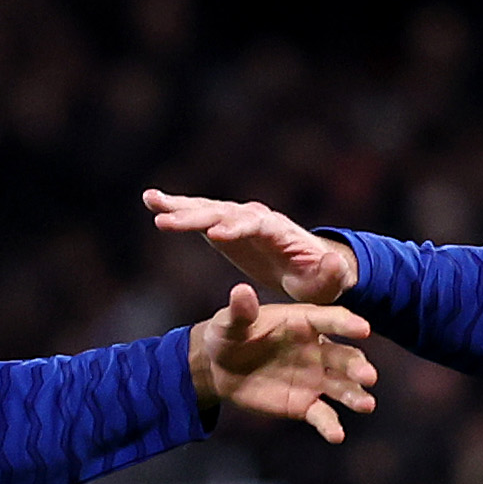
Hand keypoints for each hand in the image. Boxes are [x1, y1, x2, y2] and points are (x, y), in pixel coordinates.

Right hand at [143, 188, 358, 300]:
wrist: (313, 269)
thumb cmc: (320, 280)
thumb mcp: (328, 283)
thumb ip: (330, 274)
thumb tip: (331, 260)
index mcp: (279, 232)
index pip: (256, 225)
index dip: (236, 228)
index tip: (216, 235)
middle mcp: (257, 218)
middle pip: (225, 212)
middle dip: (198, 216)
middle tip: (169, 220)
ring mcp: (239, 220)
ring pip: (208, 209)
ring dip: (180, 207)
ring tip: (152, 202)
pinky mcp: (225, 227)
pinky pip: (199, 215)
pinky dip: (177, 208)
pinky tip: (151, 201)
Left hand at [189, 283, 377, 441]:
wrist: (219, 369)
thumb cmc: (228, 335)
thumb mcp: (229, 322)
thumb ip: (240, 311)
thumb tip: (241, 291)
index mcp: (303, 322)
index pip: (330, 320)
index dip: (347, 324)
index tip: (364, 330)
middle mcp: (316, 350)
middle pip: (344, 357)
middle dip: (358, 366)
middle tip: (368, 376)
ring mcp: (314, 379)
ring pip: (342, 387)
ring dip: (355, 395)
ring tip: (365, 404)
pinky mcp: (305, 404)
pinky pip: (322, 415)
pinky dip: (330, 425)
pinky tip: (336, 435)